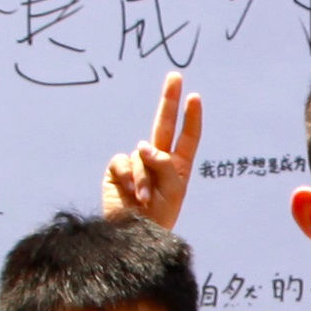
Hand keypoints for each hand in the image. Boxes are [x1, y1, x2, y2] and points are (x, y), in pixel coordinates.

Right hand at [102, 74, 201, 228]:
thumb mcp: (173, 190)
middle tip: (175, 76)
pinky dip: (128, 177)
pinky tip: (131, 195)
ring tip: (145, 199)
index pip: (187, 137)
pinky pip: (123, 162)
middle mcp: (157, 160)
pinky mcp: (117, 170)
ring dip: (144, 178)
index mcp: (178, 166)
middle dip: (169, 99)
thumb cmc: (160, 215)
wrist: (136, 234)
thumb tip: (143, 145)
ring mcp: (136, 163)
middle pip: (164, 124)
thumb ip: (164, 164)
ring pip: (142, 154)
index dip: (191, 118)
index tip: (194, 97)